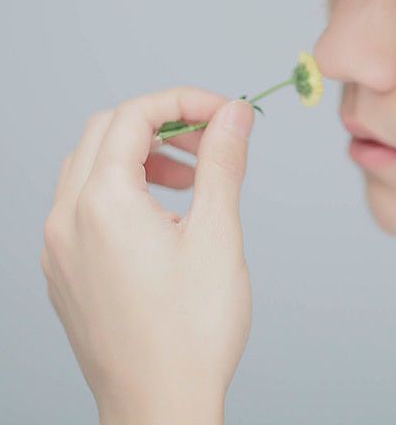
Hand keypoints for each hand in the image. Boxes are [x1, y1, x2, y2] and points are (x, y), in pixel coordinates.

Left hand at [40, 87, 254, 422]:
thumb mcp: (217, 233)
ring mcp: (59, 247)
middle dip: (161, 123)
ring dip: (141, 154)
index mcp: (101, 204)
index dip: (183, 102)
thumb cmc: (191, 331)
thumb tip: (234, 114)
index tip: (224, 113)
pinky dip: (123, 188)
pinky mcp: (65, 269)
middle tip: (208, 139)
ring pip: (91, 166)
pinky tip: (163, 215)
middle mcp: (66, 219)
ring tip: (190, 179)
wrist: (160, 408)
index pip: (134, 116)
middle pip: (105, 132)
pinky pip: (84, 203)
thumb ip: (222, 162)